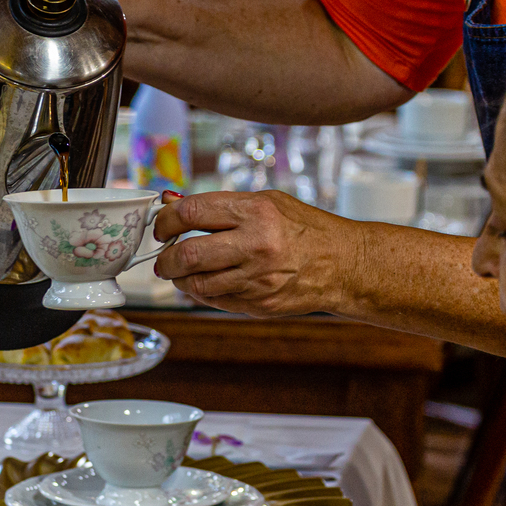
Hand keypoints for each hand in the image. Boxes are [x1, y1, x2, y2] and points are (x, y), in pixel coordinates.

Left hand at [152, 191, 355, 316]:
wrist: (343, 265)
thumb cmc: (305, 229)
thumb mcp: (267, 202)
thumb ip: (221, 205)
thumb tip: (173, 203)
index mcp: (257, 213)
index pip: (192, 213)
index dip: (167, 219)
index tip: (162, 225)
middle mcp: (256, 246)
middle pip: (188, 254)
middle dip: (166, 258)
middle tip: (163, 257)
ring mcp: (258, 279)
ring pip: (196, 284)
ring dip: (180, 279)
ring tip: (181, 271)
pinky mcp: (259, 304)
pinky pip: (215, 301)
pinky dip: (202, 292)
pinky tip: (206, 282)